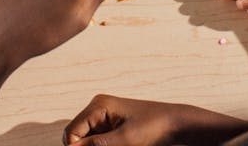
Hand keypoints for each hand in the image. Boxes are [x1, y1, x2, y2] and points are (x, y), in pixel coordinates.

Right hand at [63, 95, 186, 145]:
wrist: (176, 124)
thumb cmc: (154, 128)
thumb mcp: (125, 139)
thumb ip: (97, 145)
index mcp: (98, 106)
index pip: (71, 133)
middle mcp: (97, 108)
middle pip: (76, 137)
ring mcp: (104, 117)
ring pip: (86, 141)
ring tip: (120, 145)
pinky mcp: (111, 126)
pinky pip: (97, 141)